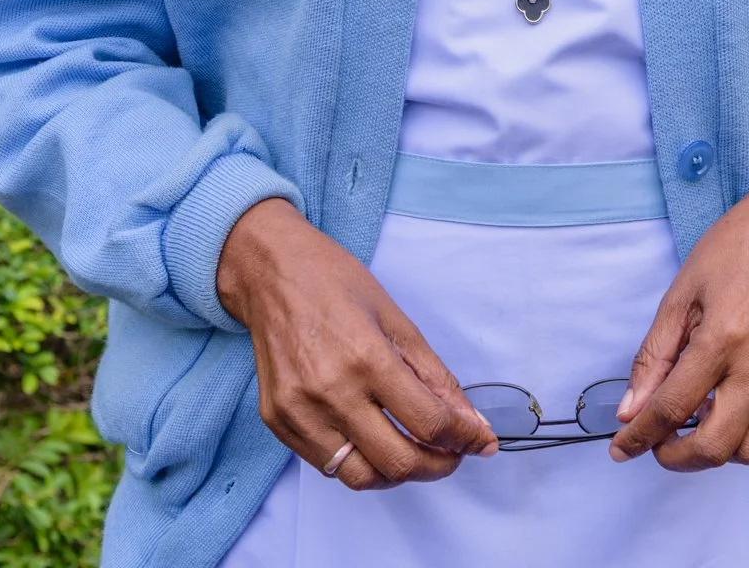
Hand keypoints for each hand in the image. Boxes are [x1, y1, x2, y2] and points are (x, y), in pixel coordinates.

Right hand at [216, 198, 497, 489]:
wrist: (269, 272)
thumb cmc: (333, 282)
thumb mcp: (395, 318)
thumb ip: (433, 375)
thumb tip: (468, 420)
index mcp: (367, 357)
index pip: (427, 423)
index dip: (464, 439)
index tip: (479, 441)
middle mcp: (330, 392)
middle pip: (397, 462)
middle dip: (437, 466)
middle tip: (452, 452)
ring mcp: (299, 412)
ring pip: (360, 478)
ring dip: (396, 473)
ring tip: (412, 450)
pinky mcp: (277, 422)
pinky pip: (326, 465)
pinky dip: (358, 461)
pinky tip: (370, 437)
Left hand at [610, 172, 748, 470]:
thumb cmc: (732, 252)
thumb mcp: (680, 294)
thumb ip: (654, 358)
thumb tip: (629, 412)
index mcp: (724, 335)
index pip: (674, 407)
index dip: (640, 436)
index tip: (621, 448)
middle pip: (716, 446)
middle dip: (678, 457)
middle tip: (659, 442)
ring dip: (716, 450)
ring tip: (697, 420)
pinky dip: (747, 434)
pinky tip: (728, 407)